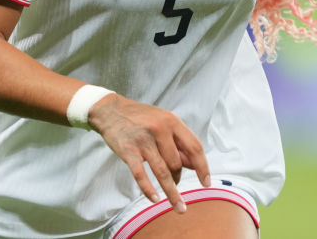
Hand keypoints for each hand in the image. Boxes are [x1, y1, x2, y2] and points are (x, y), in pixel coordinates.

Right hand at [88, 94, 210, 212]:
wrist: (110, 110)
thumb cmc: (141, 118)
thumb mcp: (163, 123)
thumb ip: (178, 142)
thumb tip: (195, 166)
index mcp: (172, 121)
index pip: (194, 147)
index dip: (202, 167)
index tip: (206, 183)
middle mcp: (160, 129)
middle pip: (177, 162)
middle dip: (178, 177)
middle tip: (175, 184)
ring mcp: (143, 140)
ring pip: (162, 172)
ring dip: (172, 192)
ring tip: (179, 207)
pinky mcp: (128, 150)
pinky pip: (141, 174)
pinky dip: (149, 189)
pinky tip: (155, 199)